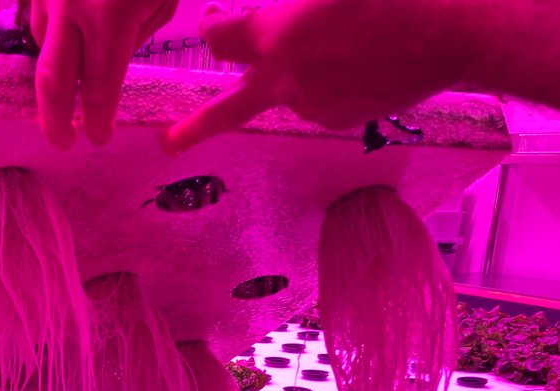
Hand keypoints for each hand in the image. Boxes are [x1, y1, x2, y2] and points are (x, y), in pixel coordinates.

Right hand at [33, 0, 178, 147]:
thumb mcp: (159, 4)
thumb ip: (131, 41)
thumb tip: (105, 71)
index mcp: (110, 14)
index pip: (98, 85)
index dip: (97, 118)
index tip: (98, 137)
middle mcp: (69, 6)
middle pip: (52, 80)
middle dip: (54, 119)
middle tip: (64, 142)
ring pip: (44, 50)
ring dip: (58, 71)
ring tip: (75, 80)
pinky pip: (41, 23)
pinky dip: (56, 37)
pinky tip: (73, 38)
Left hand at [164, 0, 473, 153]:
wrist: (456, 26)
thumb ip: (281, 4)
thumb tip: (260, 16)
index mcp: (272, 36)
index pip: (217, 38)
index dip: (213, 25)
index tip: (212, 20)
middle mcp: (283, 80)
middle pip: (226, 109)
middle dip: (194, 128)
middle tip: (168, 143)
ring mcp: (312, 105)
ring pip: (286, 90)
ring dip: (295, 73)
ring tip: (335, 47)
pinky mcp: (342, 120)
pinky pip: (321, 100)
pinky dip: (329, 82)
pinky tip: (362, 57)